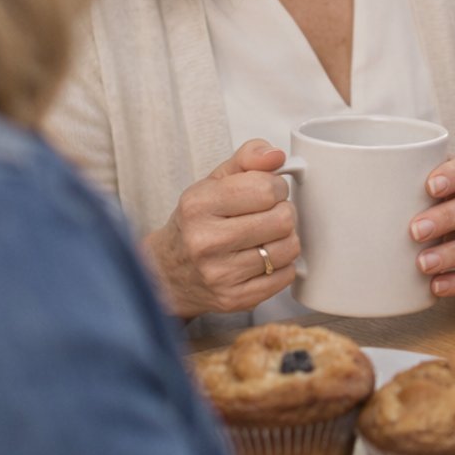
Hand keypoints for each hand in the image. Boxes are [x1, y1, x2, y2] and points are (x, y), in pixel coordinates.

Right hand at [144, 139, 297, 318]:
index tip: (267, 192)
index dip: (276, 187)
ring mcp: (220, 274)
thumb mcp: (213, 182)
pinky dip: (282, 265)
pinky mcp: (235, 299)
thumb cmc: (196, 223)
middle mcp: (206, 241)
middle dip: (283, 212)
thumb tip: (276, 155)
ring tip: (266, 237)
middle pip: (282, 219)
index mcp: (199, 205)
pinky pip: (285, 276)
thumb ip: (248, 158)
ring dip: (285, 239)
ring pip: (288, 248)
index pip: (266, 188)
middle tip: (267, 215)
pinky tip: (263, 259)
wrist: (165, 273)